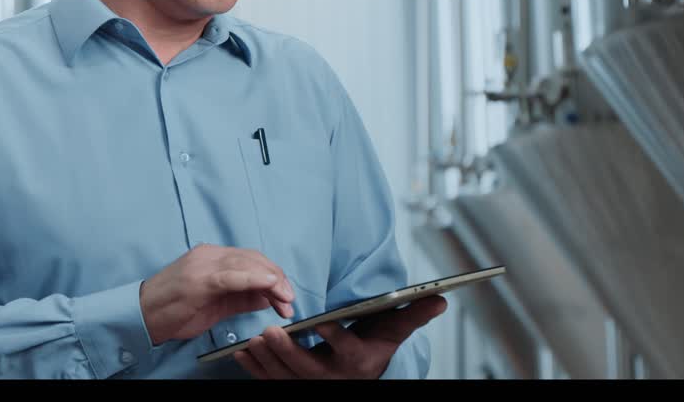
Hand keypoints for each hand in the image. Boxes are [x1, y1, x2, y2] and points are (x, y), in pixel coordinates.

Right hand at [139, 243, 295, 345]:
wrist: (140, 315)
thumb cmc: (174, 311)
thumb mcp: (215, 304)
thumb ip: (241, 297)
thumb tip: (268, 298)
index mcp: (212, 258)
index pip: (252, 259)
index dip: (274, 275)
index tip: (287, 296)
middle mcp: (209, 255)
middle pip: (254, 259)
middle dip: (278, 278)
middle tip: (290, 300)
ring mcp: (203, 265)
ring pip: (247, 263)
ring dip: (272, 281)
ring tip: (285, 299)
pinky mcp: (198, 279)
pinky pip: (231, 275)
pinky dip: (253, 278)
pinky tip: (269, 285)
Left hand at [233, 295, 447, 378]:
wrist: (362, 372)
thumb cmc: (375, 346)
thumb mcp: (394, 331)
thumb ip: (413, 314)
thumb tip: (441, 298)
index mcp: (358, 361)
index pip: (346, 349)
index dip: (334, 338)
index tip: (321, 323)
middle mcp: (333, 378)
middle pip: (307, 368)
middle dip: (288, 351)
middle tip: (270, 332)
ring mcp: (311, 384)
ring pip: (285, 376)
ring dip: (267, 360)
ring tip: (254, 340)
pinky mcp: (294, 385)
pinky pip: (272, 381)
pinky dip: (255, 370)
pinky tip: (242, 354)